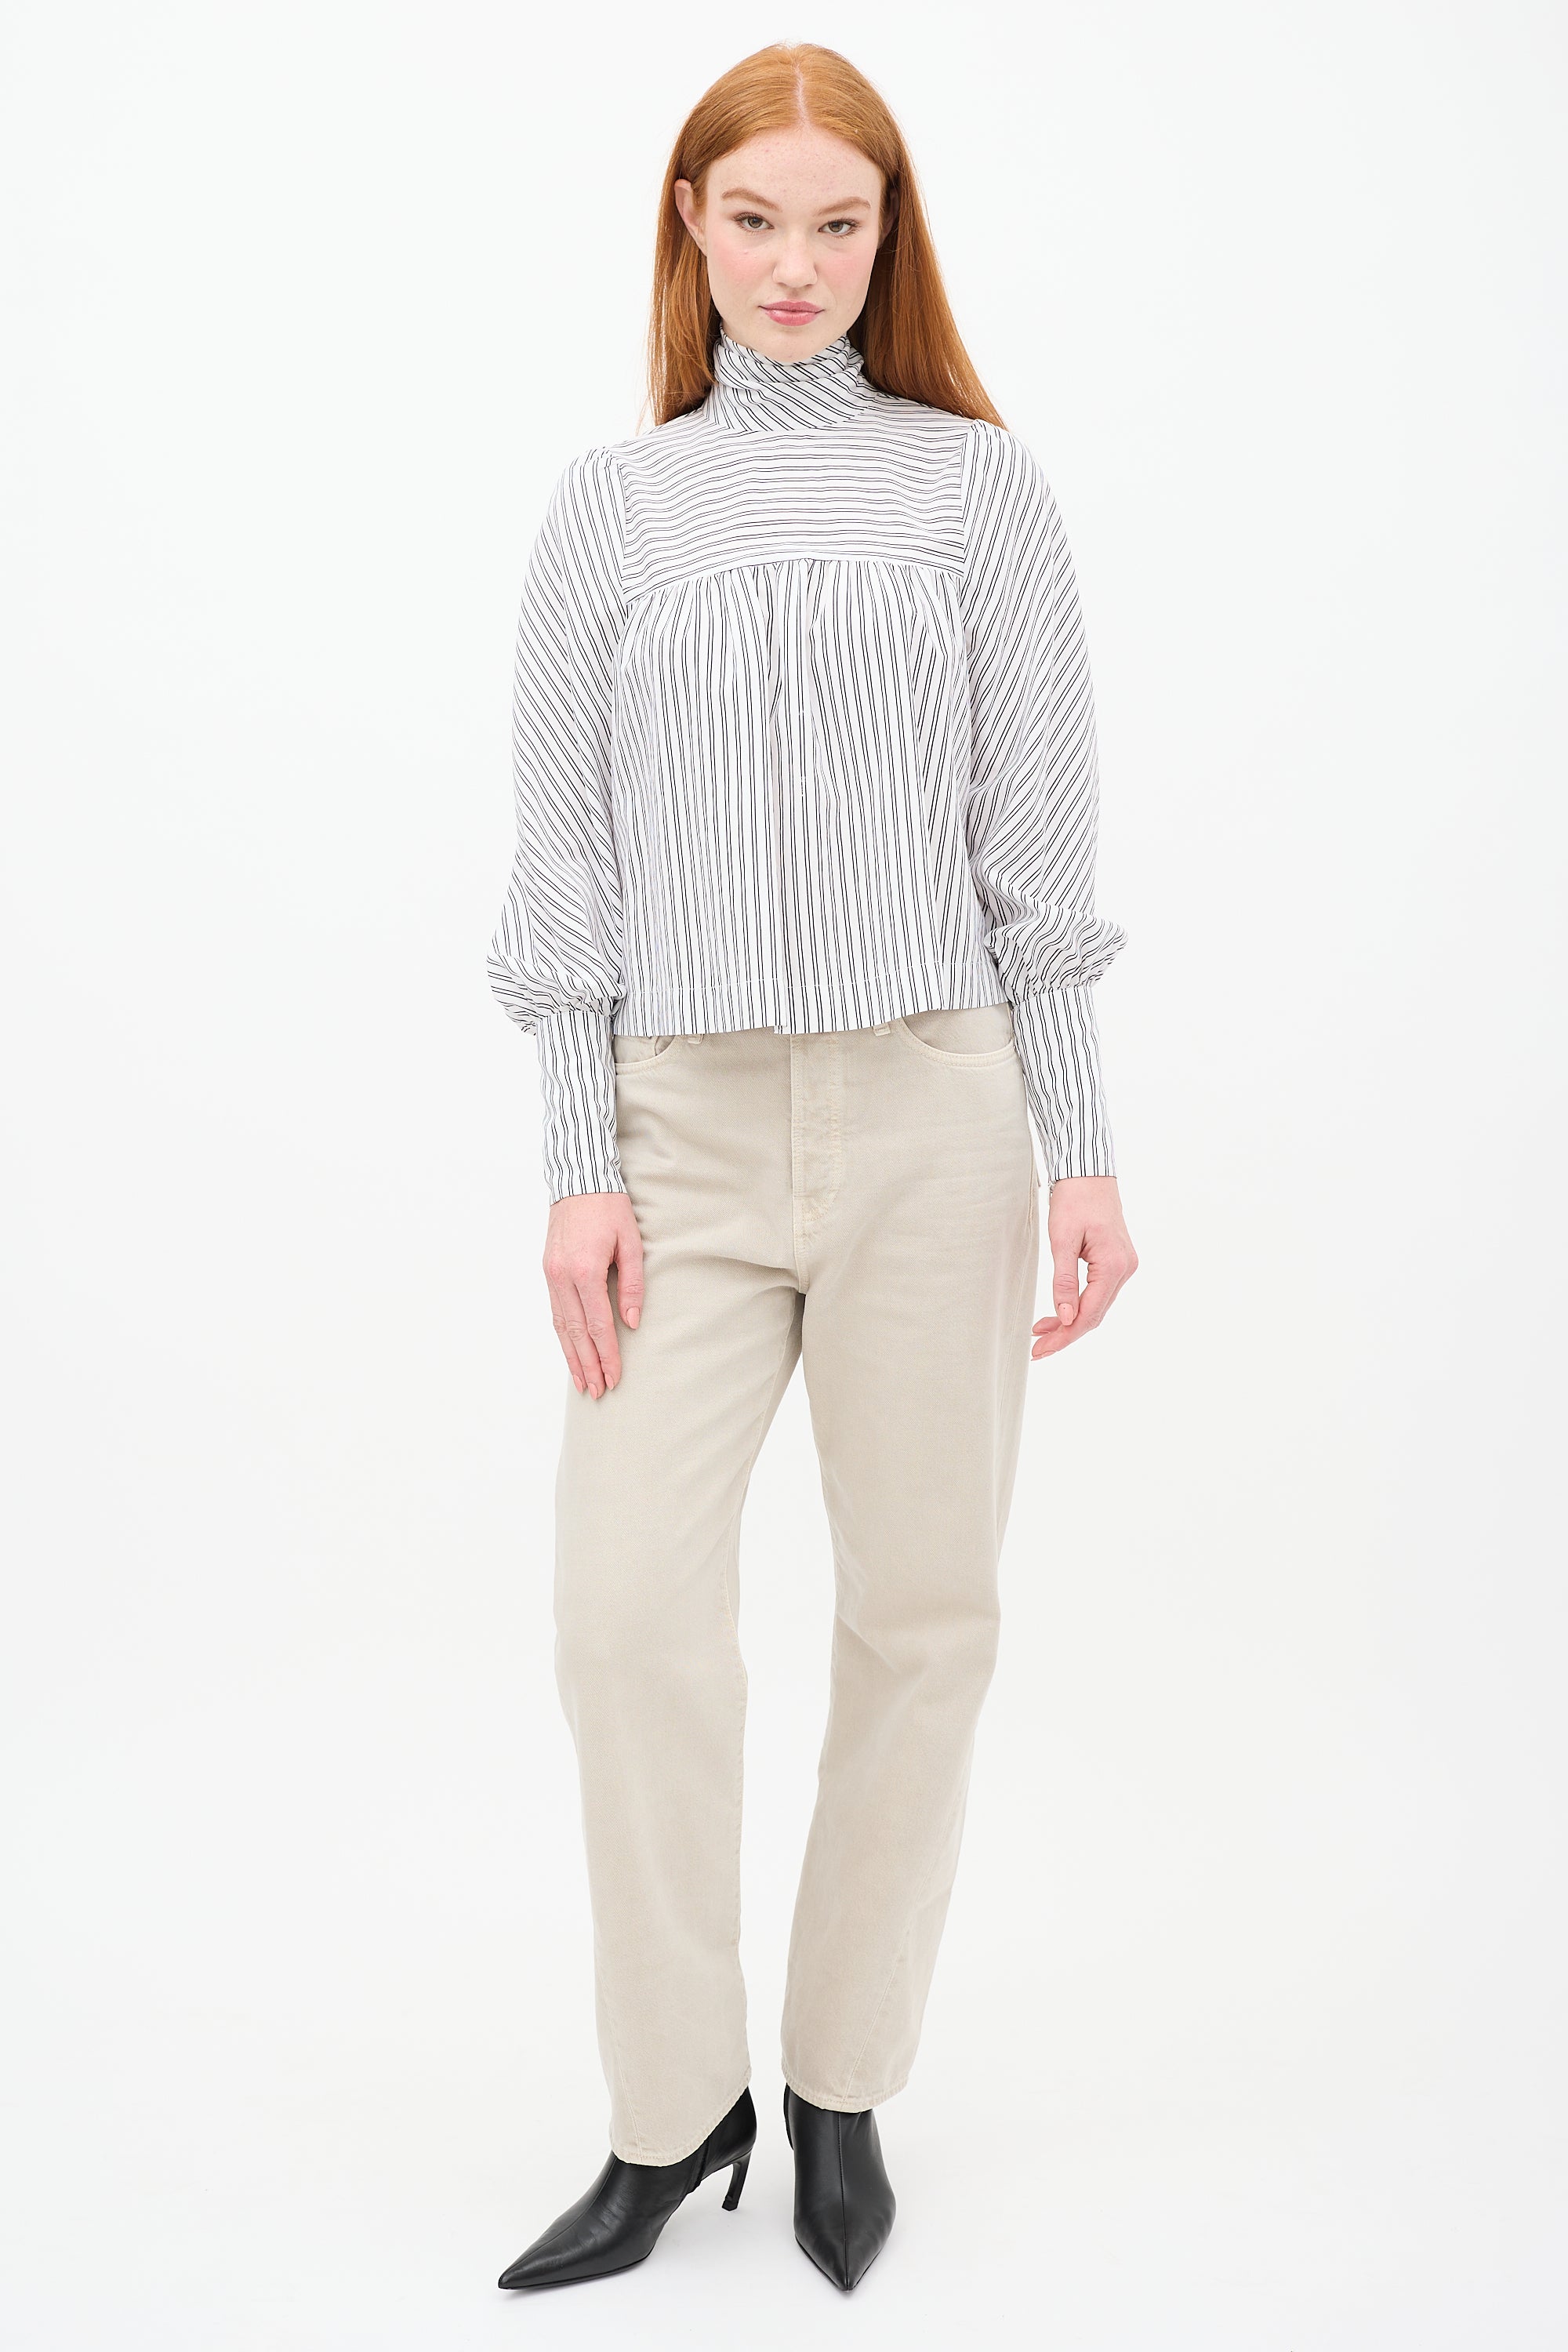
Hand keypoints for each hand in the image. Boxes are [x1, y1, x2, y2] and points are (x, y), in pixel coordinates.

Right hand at [542, 1189, 645, 1397]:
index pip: (598, 1325)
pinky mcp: (547, 1271)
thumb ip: (634, 1285)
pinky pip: (555, 1312)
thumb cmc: (610, 1209)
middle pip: (576, 1333)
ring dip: (572, 1357)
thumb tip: (633, 1323)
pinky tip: (570, 1352)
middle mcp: (562, 1277)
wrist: (578, 1181)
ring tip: (583, 1382)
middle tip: (599, 1391)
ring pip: (560, 1326)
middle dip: (588, 1365)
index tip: (615, 1377)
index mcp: (585, 1270)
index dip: (607, 1354)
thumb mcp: (631, 1243)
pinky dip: (562, 1336)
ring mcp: (550, 1275)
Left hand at [1033, 1175, 1137, 1359]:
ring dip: (1070, 1320)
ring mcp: (1124, 1266)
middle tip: (1037, 1348)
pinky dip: (1078, 1305)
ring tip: (1042, 1331)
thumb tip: (1066, 1316)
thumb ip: (1064, 1281)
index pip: (1089, 1314)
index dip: (1065, 1335)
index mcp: (1114, 1265)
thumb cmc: (1075, 1200)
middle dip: (1066, 1333)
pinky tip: (1060, 1312)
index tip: (1040, 1350)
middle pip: (1095, 1314)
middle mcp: (1125, 1269)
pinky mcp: (1117, 1261)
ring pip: (1096, 1305)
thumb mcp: (1062, 1240)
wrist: (1088, 1173)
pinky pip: (1098, 1292)